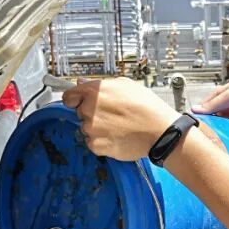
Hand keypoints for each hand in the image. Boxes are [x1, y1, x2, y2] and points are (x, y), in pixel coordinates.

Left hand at [61, 78, 176, 160]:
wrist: (160, 132)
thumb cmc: (147, 107)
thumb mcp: (126, 85)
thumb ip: (102, 85)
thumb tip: (83, 83)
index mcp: (94, 92)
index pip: (69, 96)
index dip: (75, 99)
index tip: (80, 102)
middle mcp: (89, 110)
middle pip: (80, 113)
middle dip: (92, 114)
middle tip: (112, 115)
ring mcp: (91, 129)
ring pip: (87, 129)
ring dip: (98, 129)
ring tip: (118, 127)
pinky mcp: (96, 145)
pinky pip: (93, 143)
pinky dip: (102, 142)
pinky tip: (117, 137)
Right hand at [192, 78, 228, 133]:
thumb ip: (213, 103)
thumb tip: (195, 109)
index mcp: (221, 98)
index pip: (204, 109)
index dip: (200, 116)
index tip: (195, 125)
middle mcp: (226, 109)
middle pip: (212, 122)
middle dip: (211, 127)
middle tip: (208, 132)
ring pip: (223, 130)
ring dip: (224, 132)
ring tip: (226, 132)